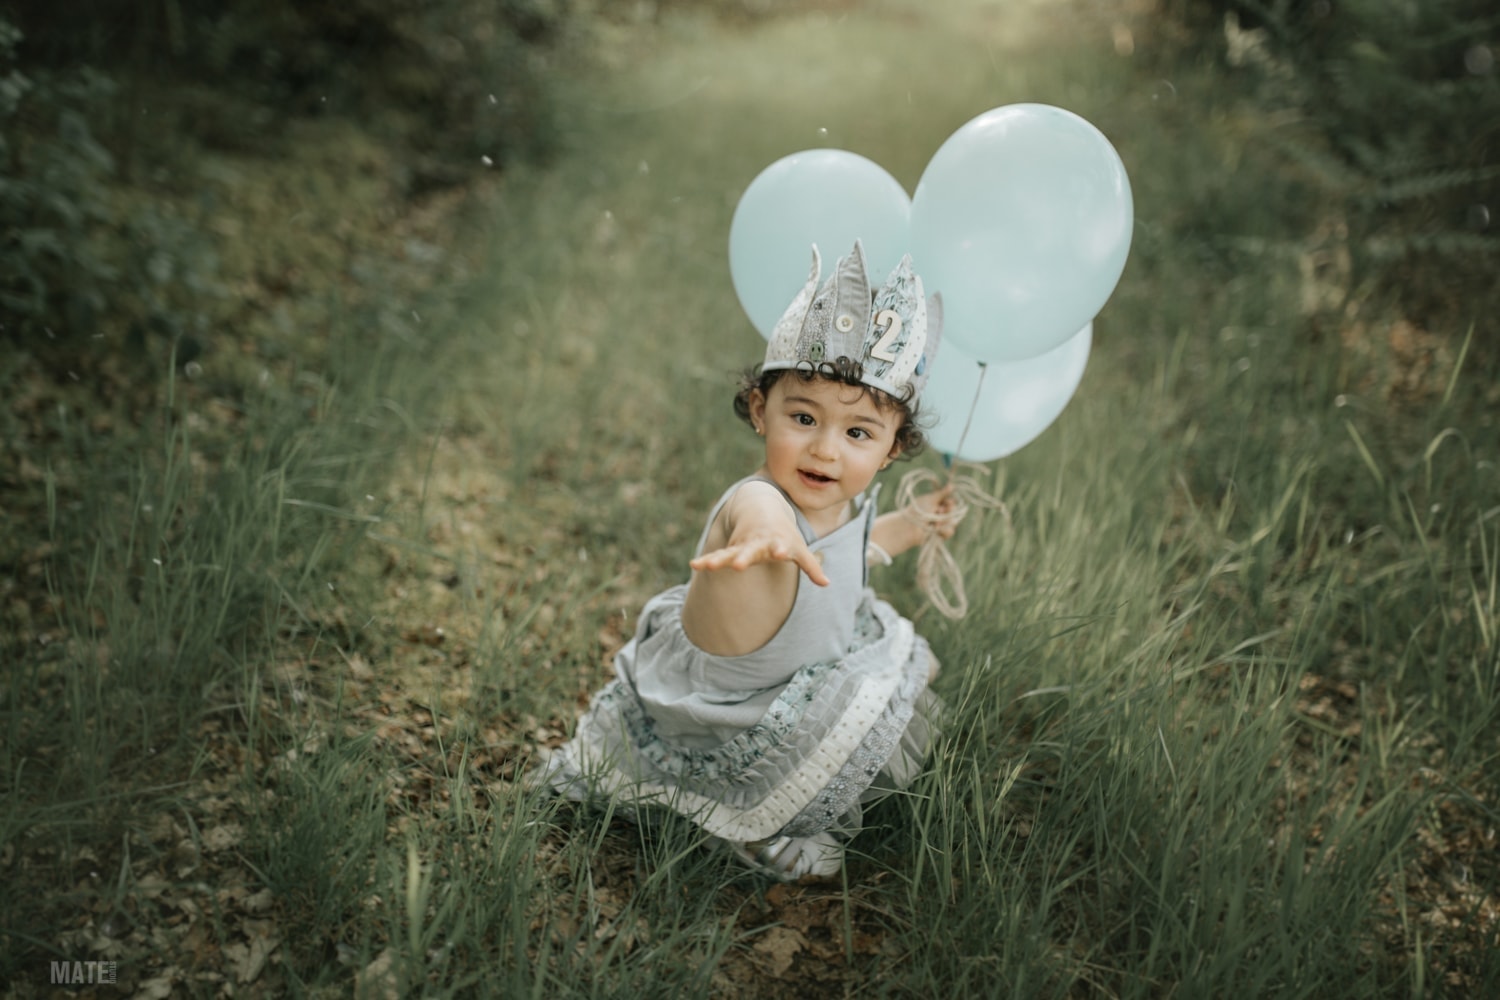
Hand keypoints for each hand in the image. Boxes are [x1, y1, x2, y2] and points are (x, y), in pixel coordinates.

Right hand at [690, 531, 829, 586]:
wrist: (763, 509)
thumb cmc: (785, 535)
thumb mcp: (799, 548)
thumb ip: (811, 566)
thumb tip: (827, 583)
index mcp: (776, 542)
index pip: (779, 546)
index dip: (780, 549)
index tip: (780, 552)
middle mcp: (757, 543)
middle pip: (751, 550)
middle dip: (744, 556)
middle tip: (740, 564)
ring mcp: (742, 545)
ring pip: (729, 553)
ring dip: (720, 559)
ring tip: (709, 567)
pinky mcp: (731, 548)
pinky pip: (717, 555)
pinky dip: (707, 560)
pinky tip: (695, 565)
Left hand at [913, 483, 959, 540]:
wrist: (910, 527)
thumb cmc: (917, 510)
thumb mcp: (930, 500)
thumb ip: (942, 494)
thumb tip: (952, 485)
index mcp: (936, 503)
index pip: (950, 502)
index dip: (950, 503)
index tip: (948, 502)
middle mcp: (939, 513)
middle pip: (953, 512)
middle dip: (948, 512)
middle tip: (939, 511)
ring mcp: (940, 524)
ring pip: (952, 522)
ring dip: (944, 522)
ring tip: (934, 523)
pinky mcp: (939, 534)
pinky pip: (949, 532)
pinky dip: (944, 531)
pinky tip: (936, 529)